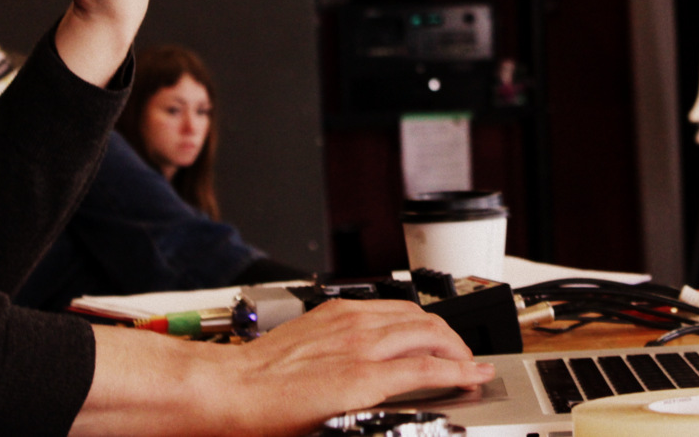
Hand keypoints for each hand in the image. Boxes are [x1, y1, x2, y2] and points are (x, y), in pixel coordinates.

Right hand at [74, 300, 494, 436]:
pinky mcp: (364, 378)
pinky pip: (424, 368)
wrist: (228, 388)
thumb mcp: (304, 346)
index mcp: (340, 313)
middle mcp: (357, 322)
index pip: (402, 311)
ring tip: (470, 369)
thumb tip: (349, 362)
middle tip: (465, 358)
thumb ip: (334, 346)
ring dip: (459, 352)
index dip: (432, 327)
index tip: (444, 339)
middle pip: (425, 320)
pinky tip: (467, 378)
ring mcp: (364, 348)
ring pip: (433, 337)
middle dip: (453, 338)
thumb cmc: (255, 376)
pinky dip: (454, 371)